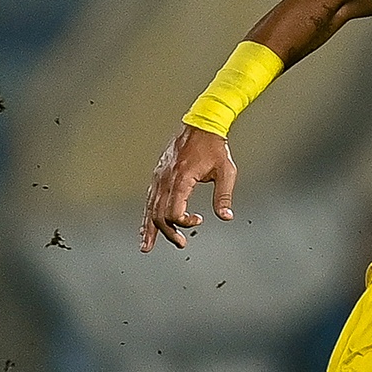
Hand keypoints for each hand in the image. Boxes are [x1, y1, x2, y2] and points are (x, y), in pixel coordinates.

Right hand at [141, 126, 236, 251]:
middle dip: (167, 232)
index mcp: (181, 179)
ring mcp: (159, 177)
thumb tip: (226, 217)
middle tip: (180, 243)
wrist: (201, 125)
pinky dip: (146, 214)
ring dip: (149, 228)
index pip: (173, 211)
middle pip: (158, 214)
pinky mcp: (158, 175)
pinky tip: (145, 225)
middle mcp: (165, 179)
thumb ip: (224, 196)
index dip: (185, 221)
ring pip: (149, 207)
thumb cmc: (214, 148)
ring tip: (146, 245)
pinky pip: (149, 198)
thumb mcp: (226, 171)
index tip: (200, 219)